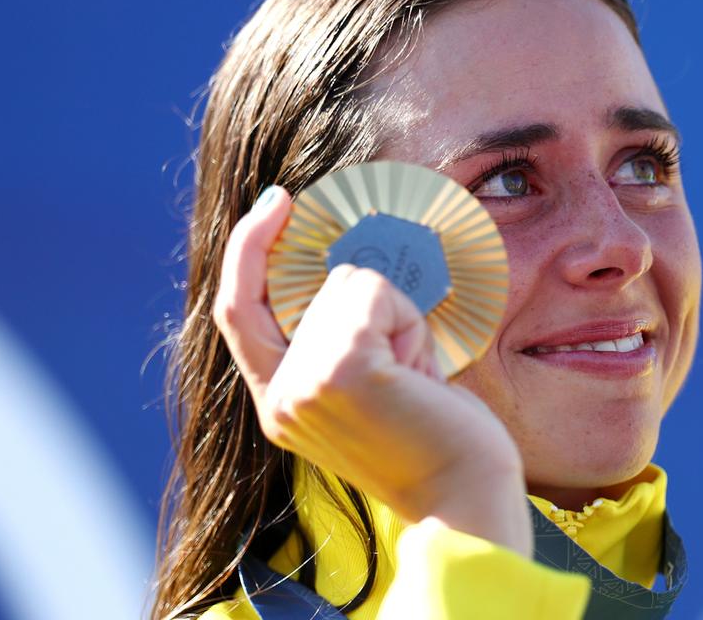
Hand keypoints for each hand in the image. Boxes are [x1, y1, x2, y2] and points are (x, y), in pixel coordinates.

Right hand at [214, 186, 532, 556]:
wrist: (465, 500)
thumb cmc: (436, 440)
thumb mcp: (372, 382)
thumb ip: (340, 336)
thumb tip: (349, 266)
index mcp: (277, 403)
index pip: (237, 309)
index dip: (248, 248)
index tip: (277, 202)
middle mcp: (278, 396)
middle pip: (321, 286)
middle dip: (382, 308)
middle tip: (411, 371)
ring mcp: (303, 384)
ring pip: (352, 283)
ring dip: (400, 317)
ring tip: (416, 378)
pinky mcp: (340, 371)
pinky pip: (376, 291)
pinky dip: (409, 319)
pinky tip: (420, 372)